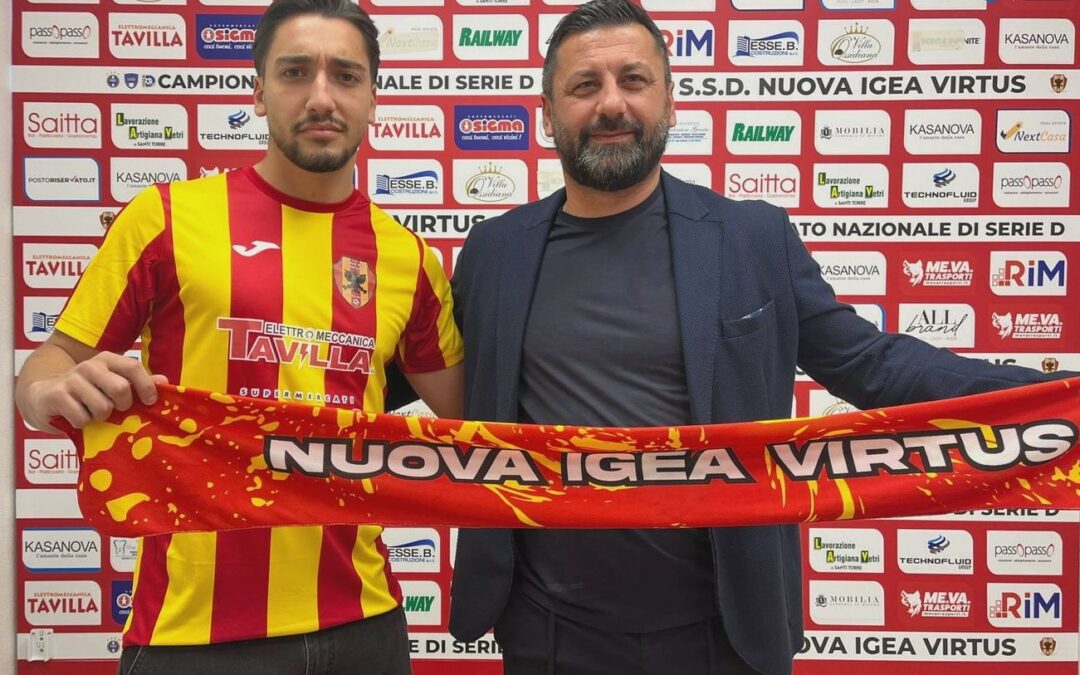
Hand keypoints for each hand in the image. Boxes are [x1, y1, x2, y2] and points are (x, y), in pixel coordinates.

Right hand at [24, 352, 167, 432]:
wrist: (42, 396)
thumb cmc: (86, 393)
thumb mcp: (111, 385)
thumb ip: (137, 384)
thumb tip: (164, 381)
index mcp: (107, 360)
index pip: (133, 367)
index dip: (145, 386)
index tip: (150, 402)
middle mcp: (89, 366)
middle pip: (121, 389)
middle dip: (122, 406)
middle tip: (114, 409)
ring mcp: (71, 379)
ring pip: (102, 407)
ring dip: (100, 417)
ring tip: (91, 412)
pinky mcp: (56, 395)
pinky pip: (82, 418)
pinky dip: (82, 424)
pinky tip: (75, 416)